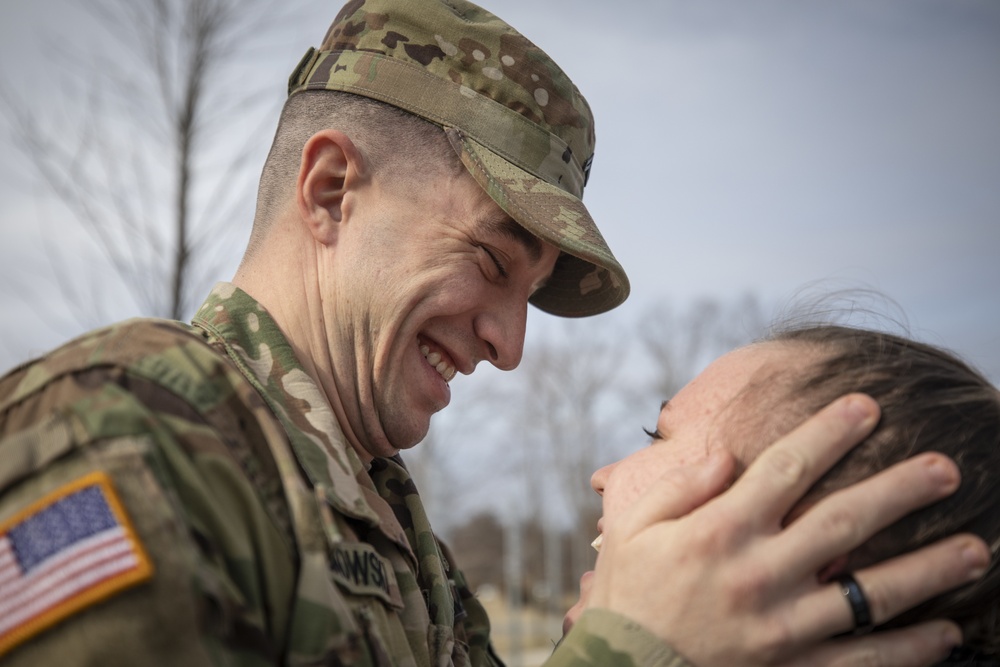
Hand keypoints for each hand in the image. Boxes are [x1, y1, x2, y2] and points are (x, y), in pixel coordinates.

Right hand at [587, 394, 989, 665]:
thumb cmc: (627, 596)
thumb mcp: (632, 530)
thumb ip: (681, 487)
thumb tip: (727, 453)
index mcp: (720, 531)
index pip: (786, 469)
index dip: (829, 432)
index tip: (867, 406)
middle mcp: (759, 573)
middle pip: (844, 522)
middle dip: (900, 490)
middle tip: (946, 469)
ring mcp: (781, 626)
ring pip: (869, 593)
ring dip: (927, 569)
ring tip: (975, 549)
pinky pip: (863, 661)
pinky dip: (909, 649)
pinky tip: (946, 631)